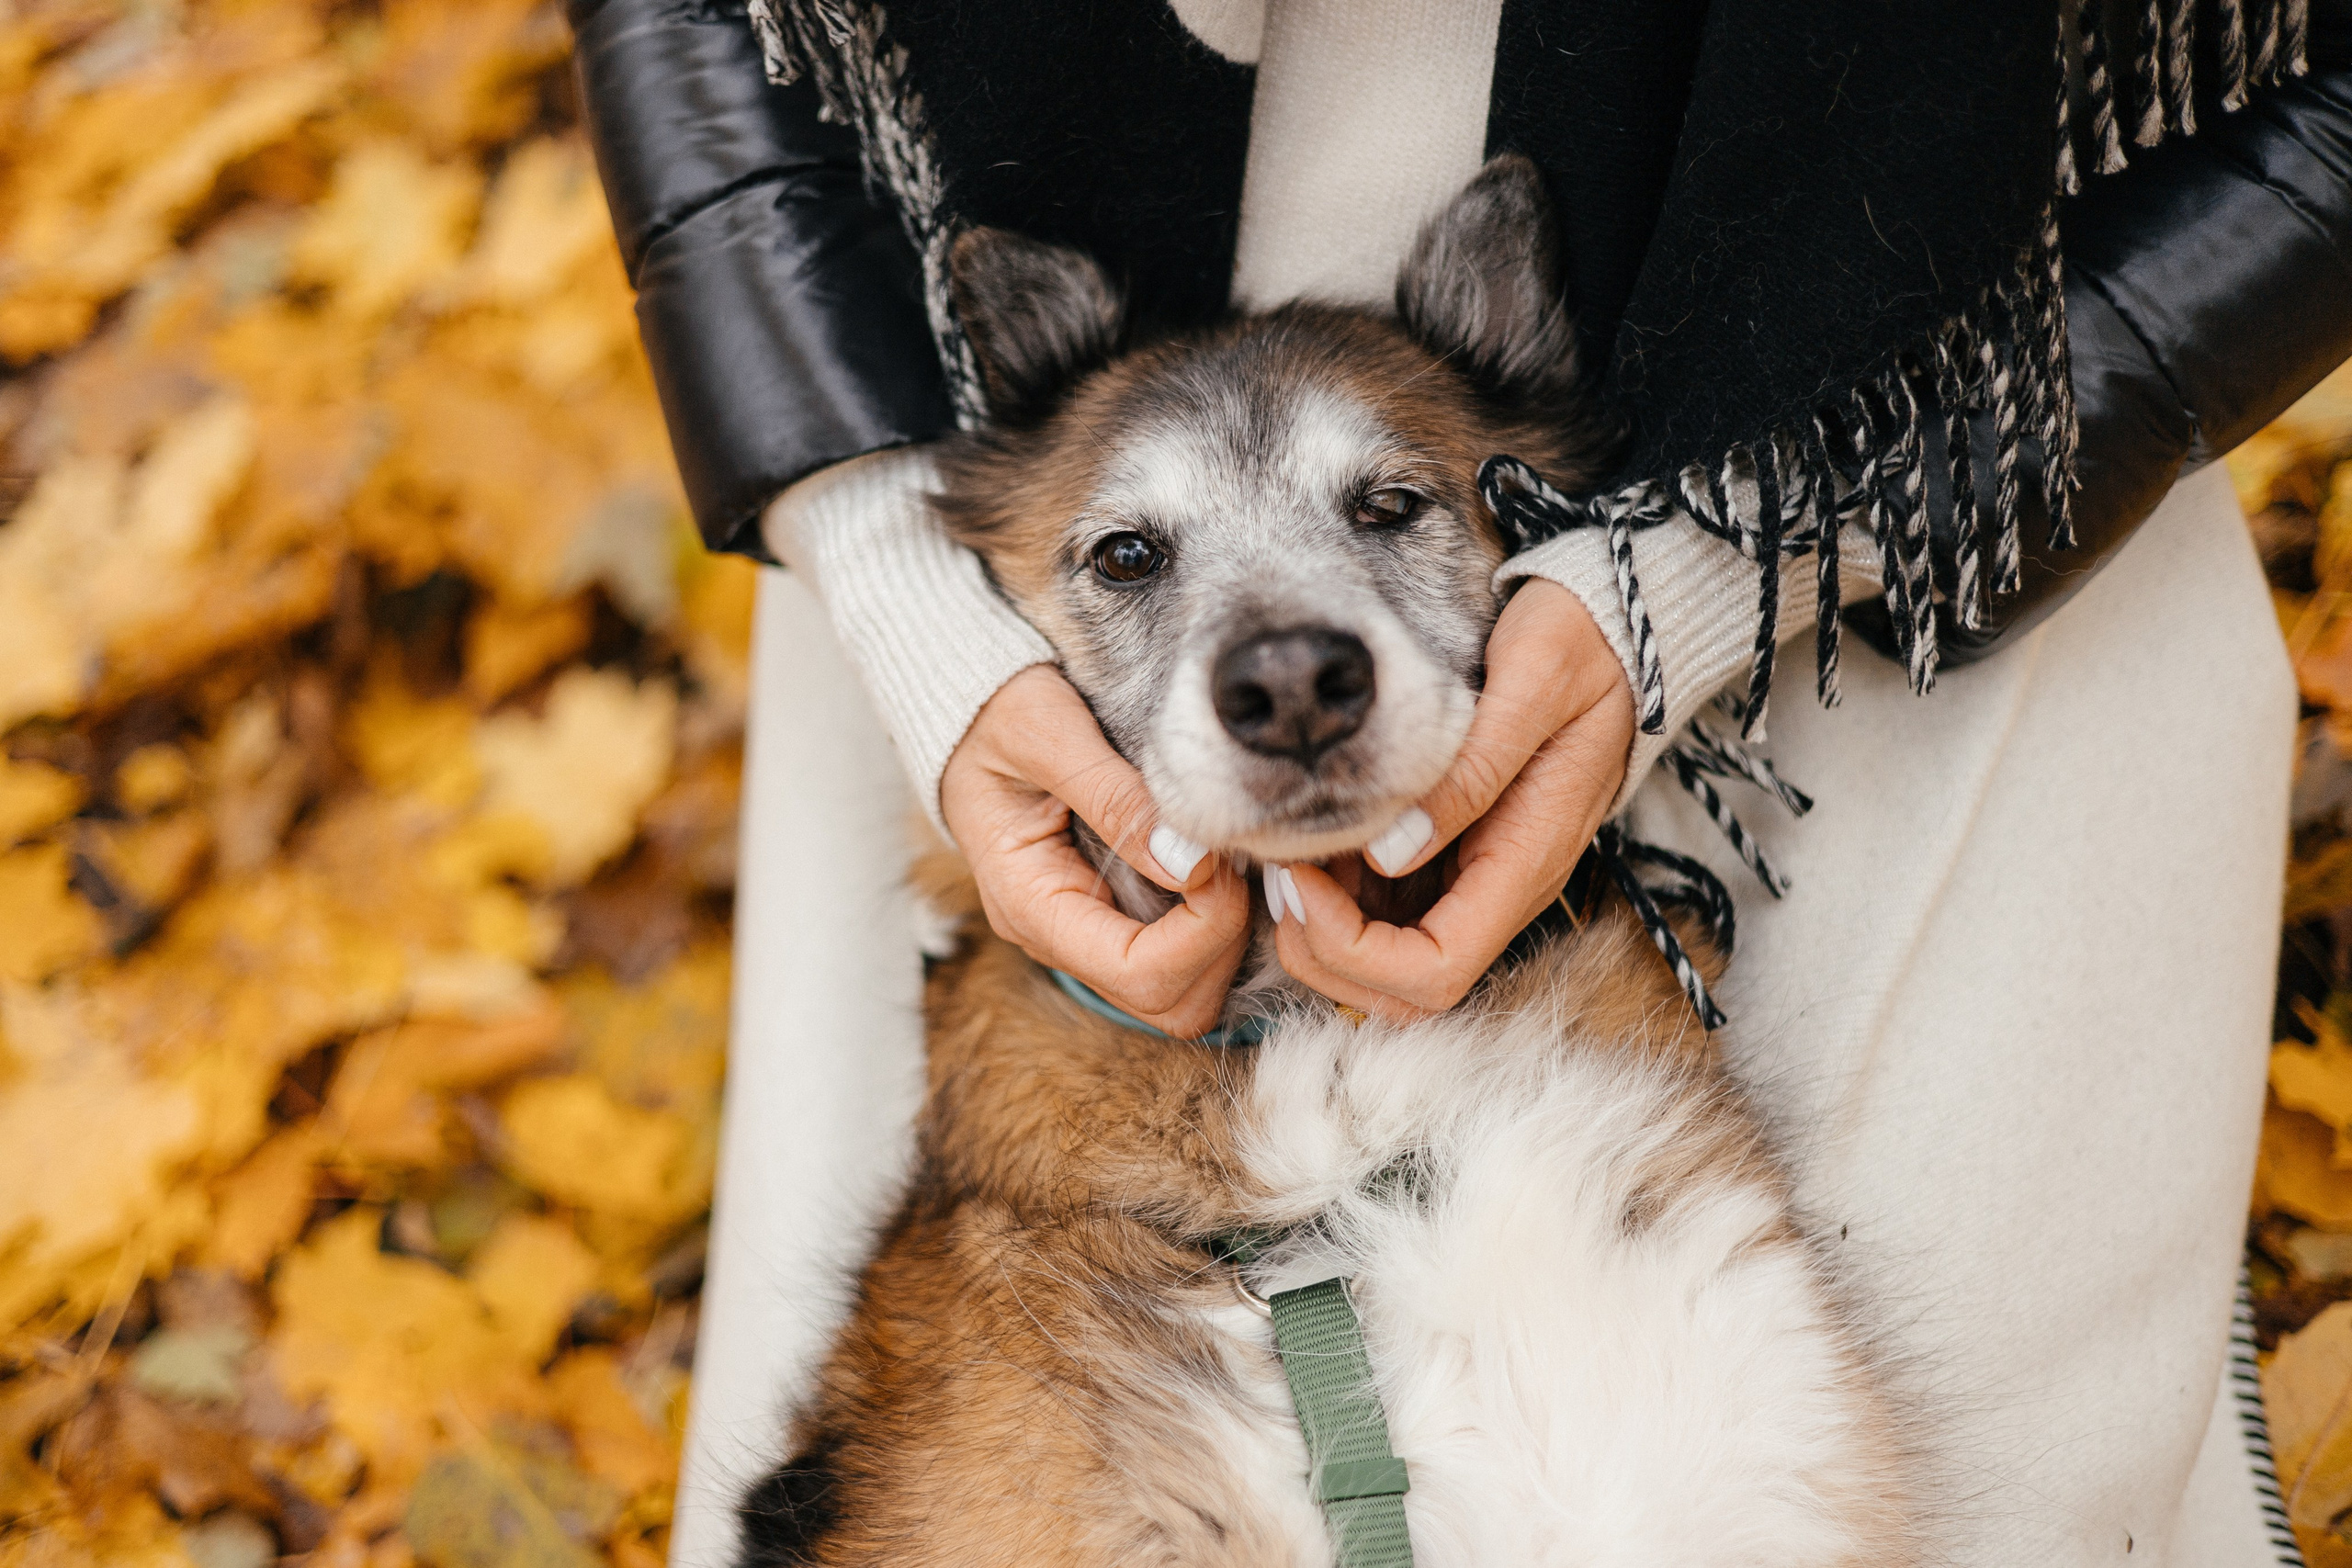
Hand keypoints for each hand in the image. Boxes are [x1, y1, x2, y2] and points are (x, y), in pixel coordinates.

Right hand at [940, 665, 1253, 1037]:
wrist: (965, 710)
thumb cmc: (995, 713)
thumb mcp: (1044, 731)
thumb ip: (1114, 796)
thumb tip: (1190, 863)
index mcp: (1031, 904)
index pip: (1139, 974)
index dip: (1202, 931)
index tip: (1218, 862)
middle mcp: (1059, 936)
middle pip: (1170, 1004)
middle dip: (1220, 942)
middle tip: (1227, 863)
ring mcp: (1086, 932)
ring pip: (1183, 993)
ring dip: (1222, 937)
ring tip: (1221, 859)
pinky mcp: (1110, 915)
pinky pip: (1180, 957)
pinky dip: (1213, 924)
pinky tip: (1214, 864)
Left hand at [1273, 579, 1632, 1019]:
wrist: (1620, 630)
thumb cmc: (1583, 646)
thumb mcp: (1534, 681)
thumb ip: (1470, 770)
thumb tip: (1391, 852)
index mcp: (1525, 864)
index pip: (1434, 972)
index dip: (1354, 951)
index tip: (1305, 879)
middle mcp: (1502, 889)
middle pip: (1404, 991)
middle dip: (1327, 952)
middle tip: (1284, 873)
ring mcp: (1478, 876)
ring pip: (1389, 958)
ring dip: (1326, 927)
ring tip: (1290, 850)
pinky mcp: (1458, 852)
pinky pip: (1390, 906)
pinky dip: (1340, 890)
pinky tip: (1319, 833)